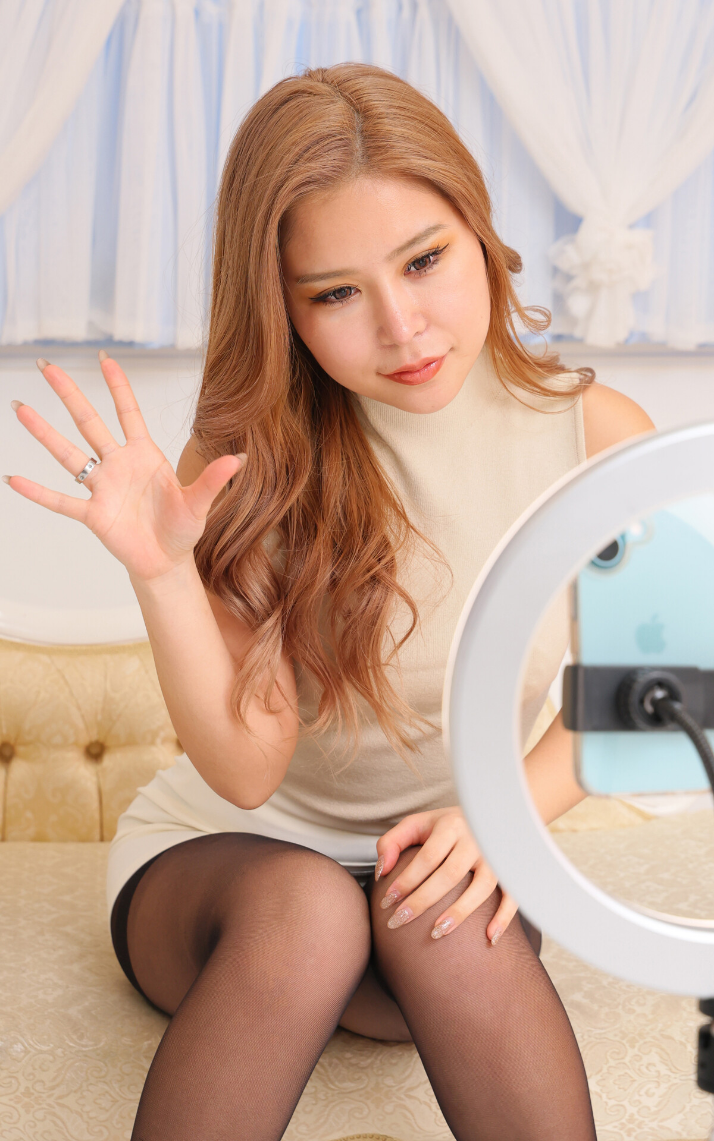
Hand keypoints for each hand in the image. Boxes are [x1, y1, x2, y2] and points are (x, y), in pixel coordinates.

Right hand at [4, 354, 244, 583]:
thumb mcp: (200, 503)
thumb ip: (213, 480)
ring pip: (68, 455)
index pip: (128, 412)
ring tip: (20, 409)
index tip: (105, 358)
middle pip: (88, 422)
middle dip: (68, 394)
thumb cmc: (182, 529)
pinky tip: (14, 480)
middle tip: (45, 366)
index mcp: (144, 455)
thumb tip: (238, 460)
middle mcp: (118, 465)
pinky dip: (38, 493)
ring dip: (44, 433)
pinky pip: (61, 501)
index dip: (118, 386)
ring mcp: (102, 488)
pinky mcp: (93, 515)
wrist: (167, 562)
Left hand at [374, 806, 518, 944]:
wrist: (487, 813)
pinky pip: (513, 895)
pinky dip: (504, 917)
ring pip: (482, 887)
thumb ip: (392, 843)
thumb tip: (382, 872)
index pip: (427, 857)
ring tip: (436, 933)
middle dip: (422, 901)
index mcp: (450, 826)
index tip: (387, 901)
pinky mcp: (511, 870)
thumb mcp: (416, 824)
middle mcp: (475, 839)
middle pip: (449, 874)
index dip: (406, 880)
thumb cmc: (443, 826)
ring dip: (460, 912)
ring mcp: (496, 856)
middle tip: (399, 921)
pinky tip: (490, 938)